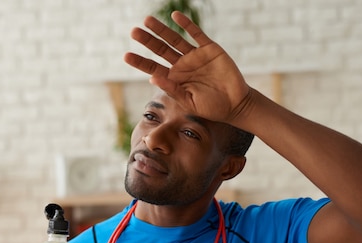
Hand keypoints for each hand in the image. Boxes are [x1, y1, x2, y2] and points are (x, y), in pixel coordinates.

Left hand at [124, 11, 251, 124]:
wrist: (235, 104)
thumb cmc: (211, 107)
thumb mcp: (189, 102)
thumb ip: (172, 89)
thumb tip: (152, 78)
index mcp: (174, 79)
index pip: (153, 68)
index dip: (140, 62)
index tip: (126, 55)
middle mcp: (182, 66)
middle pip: (160, 50)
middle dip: (147, 41)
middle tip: (133, 32)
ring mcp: (195, 56)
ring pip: (174, 39)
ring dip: (161, 30)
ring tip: (147, 20)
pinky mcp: (209, 49)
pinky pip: (196, 34)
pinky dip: (186, 24)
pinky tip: (175, 16)